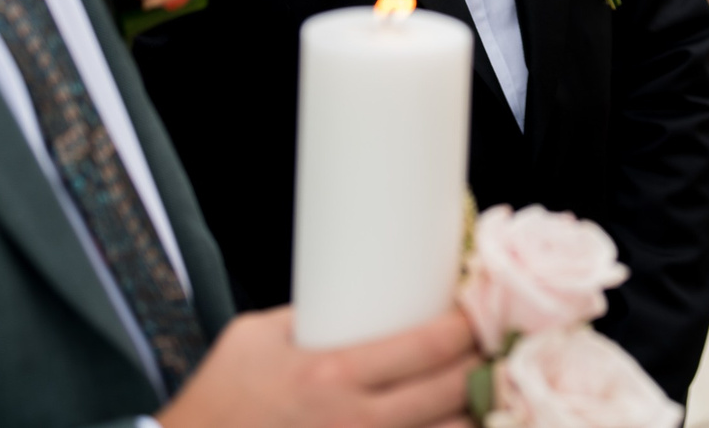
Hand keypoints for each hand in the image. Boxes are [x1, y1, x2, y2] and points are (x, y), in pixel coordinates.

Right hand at [159, 306, 474, 427]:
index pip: (429, 346)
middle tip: (487, 344)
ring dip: (472, 411)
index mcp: (333, 374)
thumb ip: (313, 318)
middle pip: (452, 390)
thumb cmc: (221, 393)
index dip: (467, 326)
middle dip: (480, 363)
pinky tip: (452, 423)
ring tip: (477, 388)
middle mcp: (354, 422)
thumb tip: (360, 292)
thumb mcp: (260, 337)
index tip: (476, 310)